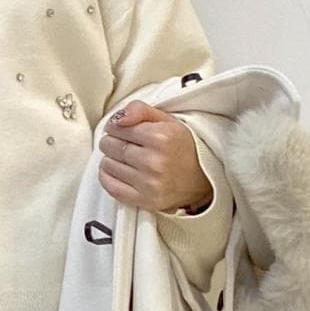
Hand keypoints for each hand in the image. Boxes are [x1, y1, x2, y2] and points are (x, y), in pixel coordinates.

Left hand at [97, 100, 213, 212]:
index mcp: (161, 137)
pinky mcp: (144, 200)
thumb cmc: (182, 147)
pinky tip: (118, 171)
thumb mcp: (167, 120)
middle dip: (112, 141)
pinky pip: (110, 186)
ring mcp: (148, 184)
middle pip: (109, 145)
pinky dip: (108, 177)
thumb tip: (117, 119)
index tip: (121, 129)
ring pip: (107, 165)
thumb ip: (139, 109)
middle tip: (124, 143)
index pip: (117, 127)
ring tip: (126, 158)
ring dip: (111, 159)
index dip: (115, 126)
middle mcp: (154, 162)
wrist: (202, 179)